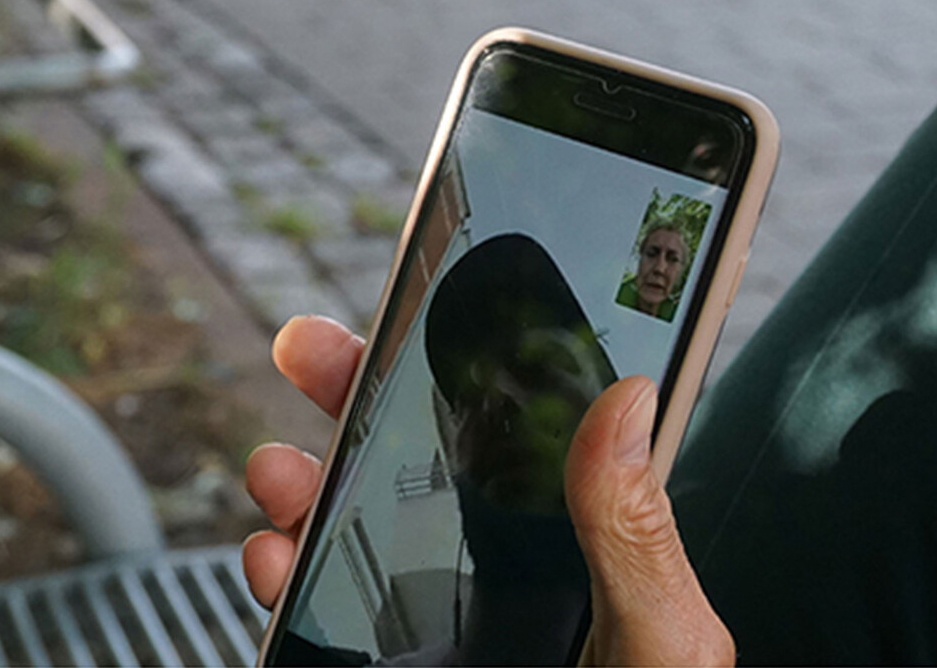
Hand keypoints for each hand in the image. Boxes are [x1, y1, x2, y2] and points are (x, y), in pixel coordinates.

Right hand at [242, 315, 735, 666]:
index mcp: (584, 545)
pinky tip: (275, 556)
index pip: (522, 428)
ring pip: (360, 526)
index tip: (421, 304)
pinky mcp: (391, 664)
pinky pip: (327, 608)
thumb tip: (625, 397)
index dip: (469, 363)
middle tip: (312, 349)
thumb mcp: (662, 647)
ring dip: (309, 484)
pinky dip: (286, 572)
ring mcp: (443, 623)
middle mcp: (508, 573)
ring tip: (280, 469)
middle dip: (361, 400)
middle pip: (423, 461)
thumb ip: (634, 531)